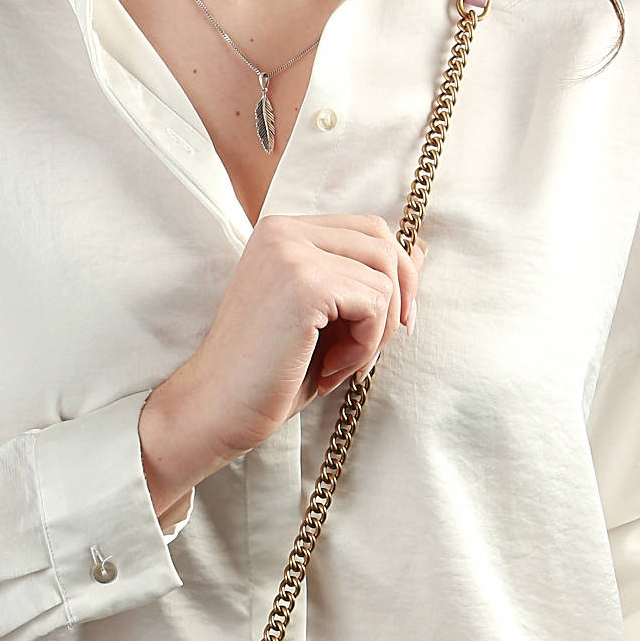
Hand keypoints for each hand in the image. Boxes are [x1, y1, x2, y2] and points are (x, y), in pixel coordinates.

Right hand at [139, 214, 427, 512]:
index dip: (391, 279)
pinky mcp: (304, 283)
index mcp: (282, 232)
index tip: (379, 331)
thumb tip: (424, 253)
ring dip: (377, 331)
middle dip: (395, 301)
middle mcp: (283, 230)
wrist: (215, 410)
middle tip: (369, 352)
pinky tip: (331, 370)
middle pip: (383, 243)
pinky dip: (366, 345)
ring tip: (342, 366)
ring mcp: (291, 252)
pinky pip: (374, 303)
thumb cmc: (266, 375)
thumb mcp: (326, 322)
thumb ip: (365, 282)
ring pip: (384, 275)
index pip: (368, 230)